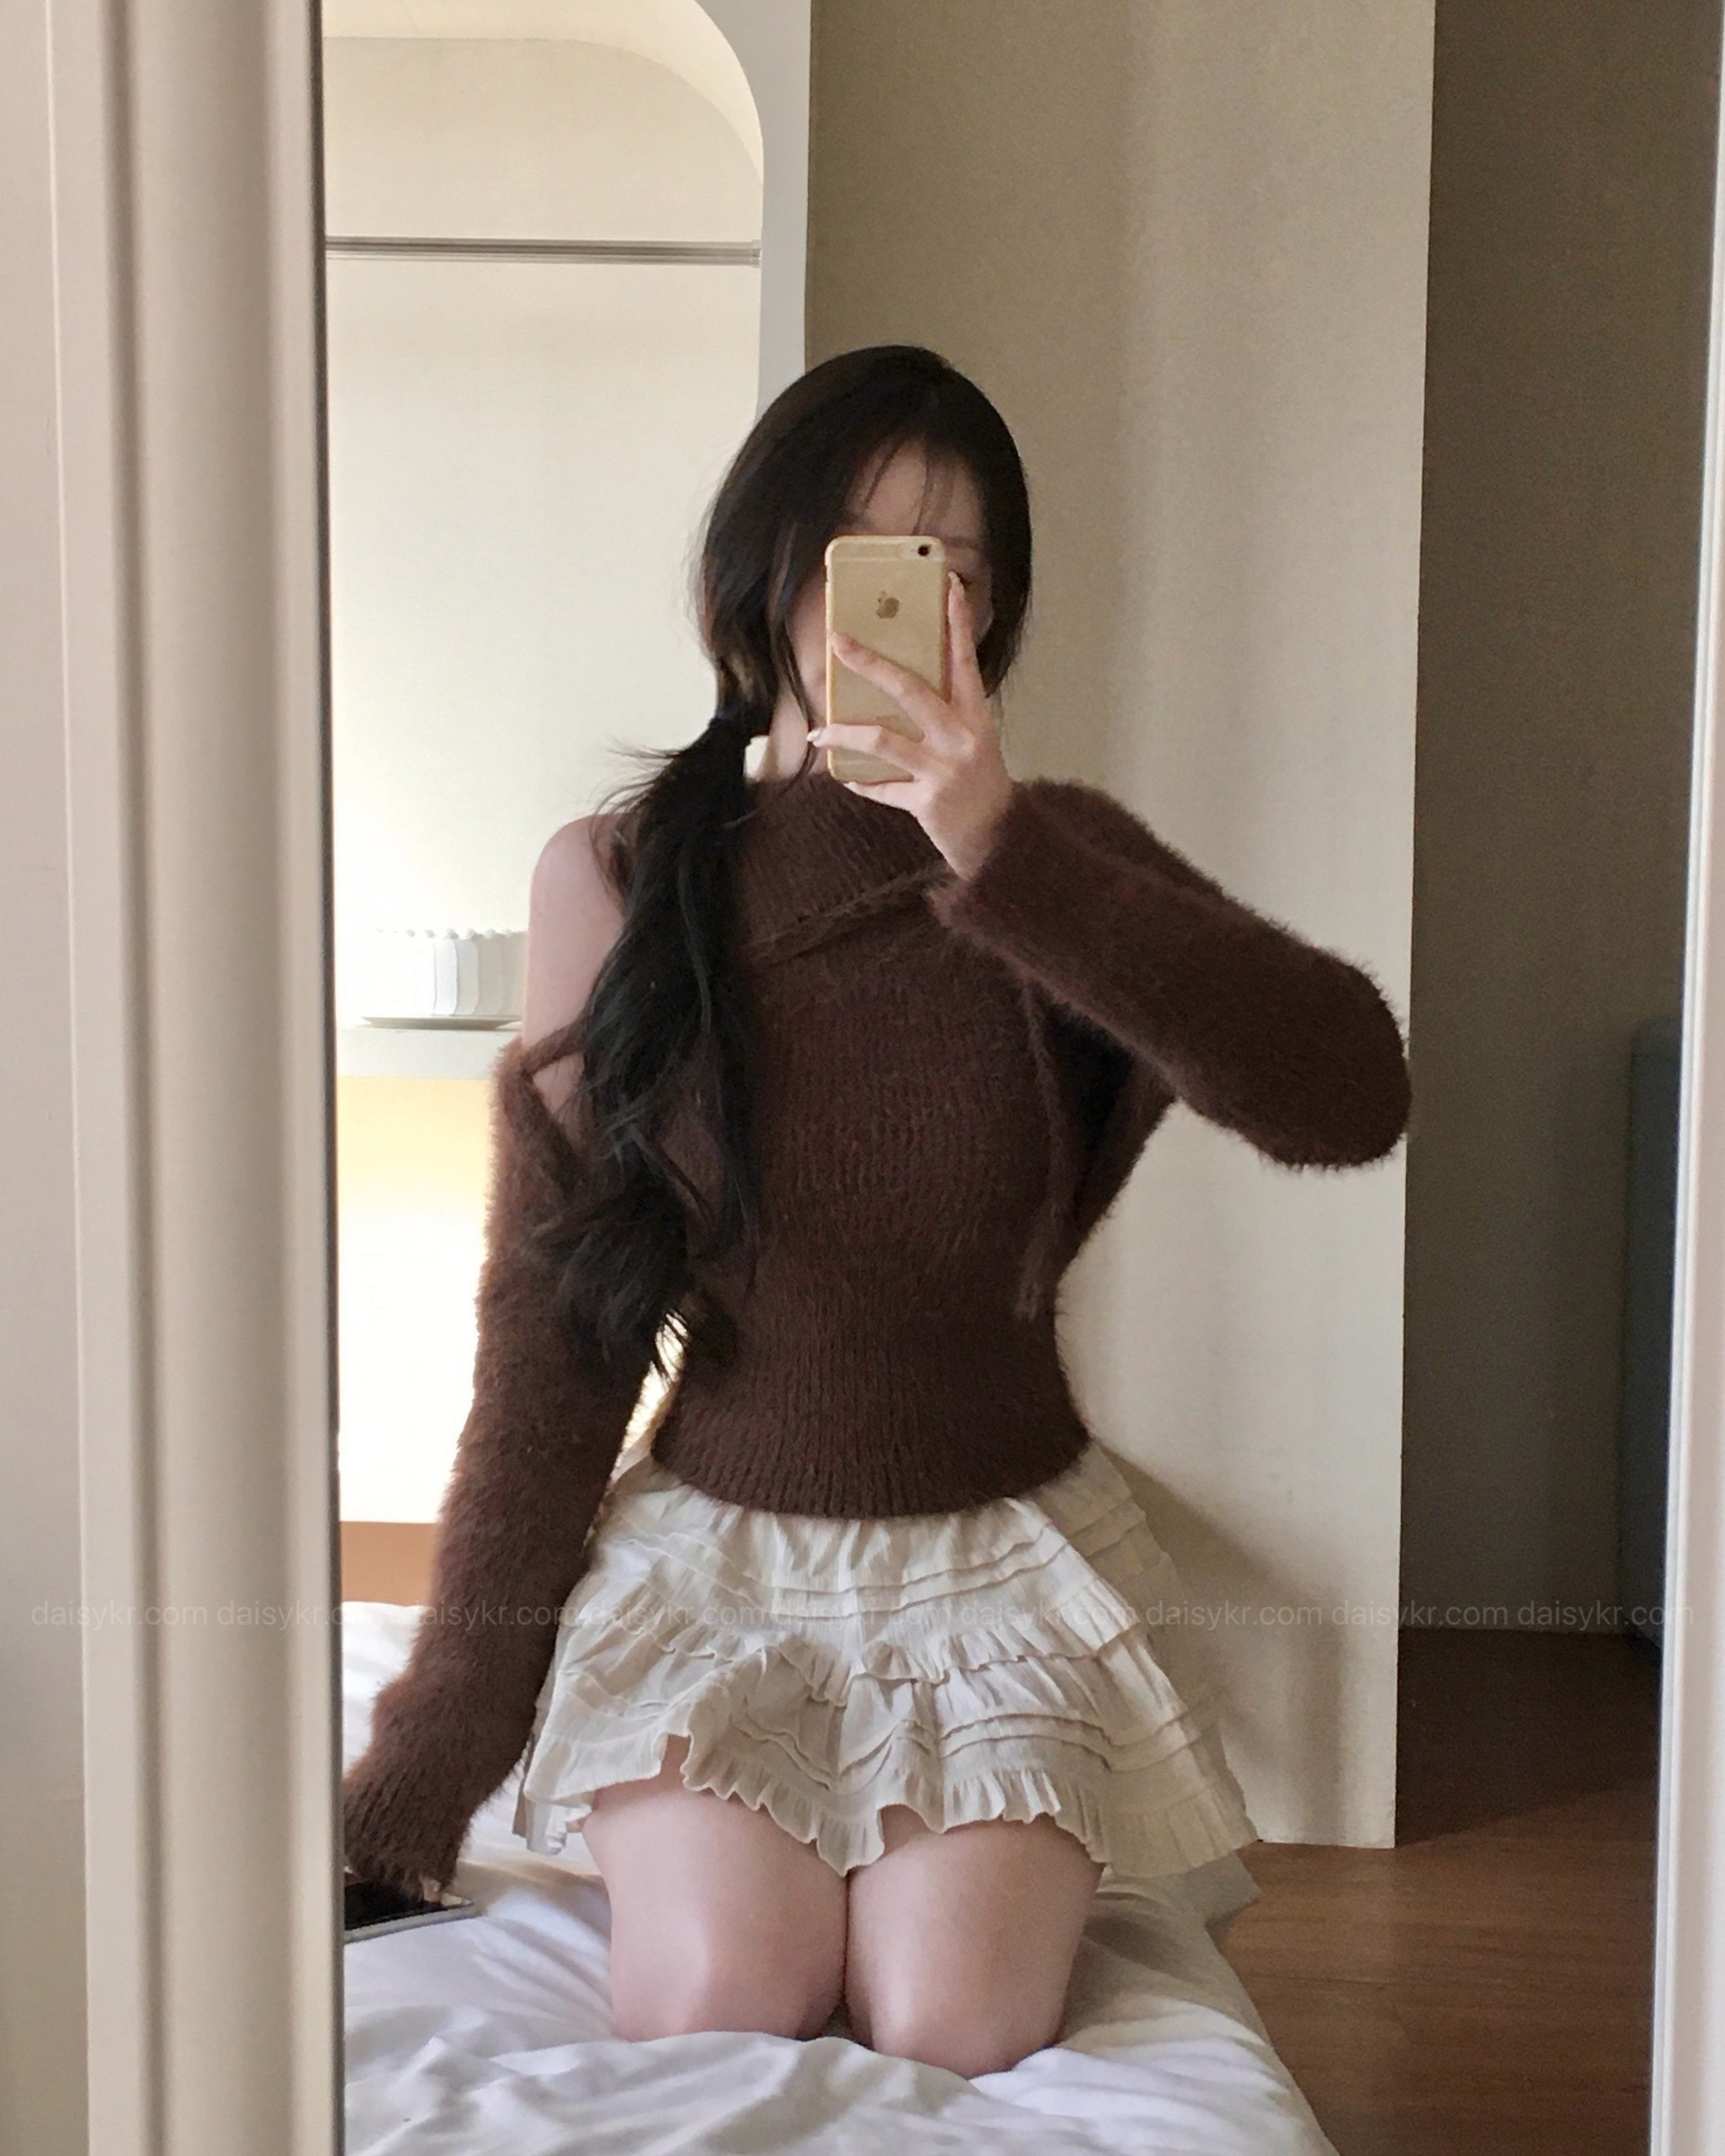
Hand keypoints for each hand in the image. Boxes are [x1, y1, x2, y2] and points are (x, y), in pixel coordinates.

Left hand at [811, 572, 1015, 877]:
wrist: (998, 840)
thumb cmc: (981, 783)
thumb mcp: (973, 741)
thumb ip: (945, 715)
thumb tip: (897, 687)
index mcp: (975, 716)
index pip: (964, 659)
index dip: (957, 622)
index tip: (946, 585)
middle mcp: (960, 738)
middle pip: (910, 689)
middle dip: (869, 663)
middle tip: (837, 642)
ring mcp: (943, 770)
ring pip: (883, 740)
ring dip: (844, 733)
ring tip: (817, 733)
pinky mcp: (926, 802)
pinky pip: (883, 788)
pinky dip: (862, 783)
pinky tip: (846, 778)